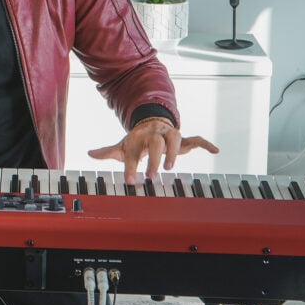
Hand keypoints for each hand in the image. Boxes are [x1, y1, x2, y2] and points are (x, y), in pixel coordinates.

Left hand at [87, 117, 218, 184]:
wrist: (151, 122)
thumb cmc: (137, 139)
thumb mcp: (121, 146)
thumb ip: (107, 151)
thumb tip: (89, 153)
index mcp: (138, 138)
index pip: (133, 153)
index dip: (131, 167)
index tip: (131, 181)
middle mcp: (154, 134)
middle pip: (155, 143)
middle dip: (153, 159)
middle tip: (151, 176)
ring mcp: (169, 134)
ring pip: (174, 138)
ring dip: (173, 152)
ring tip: (170, 167)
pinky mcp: (183, 138)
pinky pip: (196, 139)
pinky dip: (206, 144)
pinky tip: (215, 150)